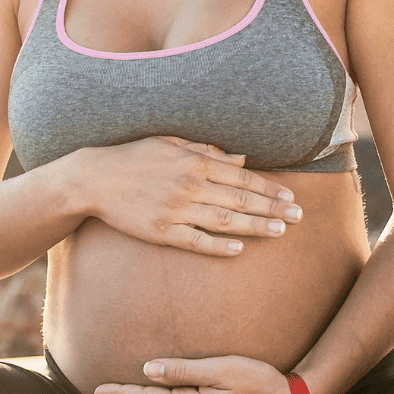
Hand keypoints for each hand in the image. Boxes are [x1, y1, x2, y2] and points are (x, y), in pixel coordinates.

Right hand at [78, 135, 301, 256]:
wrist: (94, 178)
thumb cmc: (135, 157)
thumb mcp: (172, 143)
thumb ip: (207, 151)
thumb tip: (241, 158)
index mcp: (194, 162)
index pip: (242, 177)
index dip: (269, 188)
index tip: (291, 197)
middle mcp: (189, 185)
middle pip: (240, 199)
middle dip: (273, 208)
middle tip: (299, 217)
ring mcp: (175, 209)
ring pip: (224, 220)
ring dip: (255, 226)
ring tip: (279, 231)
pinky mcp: (161, 231)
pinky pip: (195, 240)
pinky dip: (218, 246)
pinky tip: (238, 250)